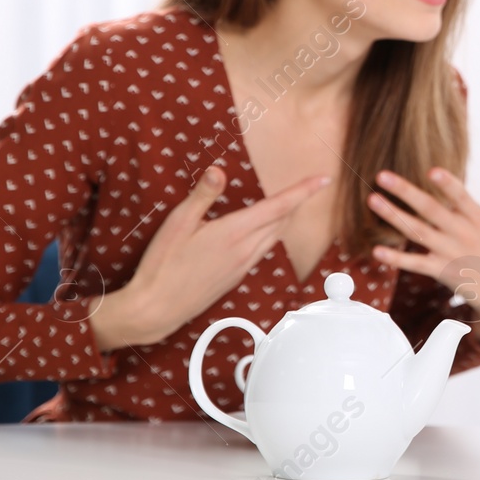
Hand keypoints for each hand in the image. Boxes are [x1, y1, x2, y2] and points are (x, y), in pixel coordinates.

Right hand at [89, 166, 330, 349]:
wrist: (157, 309)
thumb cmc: (163, 266)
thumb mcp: (178, 223)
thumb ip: (202, 196)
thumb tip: (219, 171)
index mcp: (234, 233)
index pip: (279, 206)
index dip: (303, 191)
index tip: (322, 180)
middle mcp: (245, 250)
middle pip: (282, 221)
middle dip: (296, 202)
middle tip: (306, 186)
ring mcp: (243, 266)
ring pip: (276, 237)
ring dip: (285, 219)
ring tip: (288, 203)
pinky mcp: (237, 277)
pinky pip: (264, 251)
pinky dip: (271, 235)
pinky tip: (262, 231)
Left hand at [367, 164, 479, 340]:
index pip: (462, 198)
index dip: (449, 184)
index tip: (432, 170)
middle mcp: (464, 234)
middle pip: (431, 210)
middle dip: (405, 192)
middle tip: (382, 176)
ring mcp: (452, 253)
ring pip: (418, 232)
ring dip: (394, 217)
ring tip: (373, 201)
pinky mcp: (445, 272)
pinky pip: (417, 264)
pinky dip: (397, 258)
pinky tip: (377, 251)